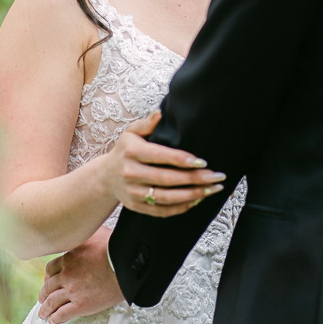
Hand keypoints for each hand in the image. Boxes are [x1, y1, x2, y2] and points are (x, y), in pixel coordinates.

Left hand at [37, 226, 123, 323]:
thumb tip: (82, 227)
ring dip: (46, 309)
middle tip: (42, 299)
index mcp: (69, 258)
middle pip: (48, 287)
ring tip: (44, 314)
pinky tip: (54, 320)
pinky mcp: (82, 305)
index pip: (50, 269)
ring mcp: (73, 291)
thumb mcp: (95, 233)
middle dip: (44, 294)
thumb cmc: (115, 248)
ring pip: (52, 302)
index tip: (48, 281)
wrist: (127, 265)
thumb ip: (84, 234)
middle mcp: (67, 275)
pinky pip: (63, 314)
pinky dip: (56, 318)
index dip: (47, 277)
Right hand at [99, 110, 225, 217]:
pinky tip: (197, 200)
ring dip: (192, 195)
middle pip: (167, 179)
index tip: (202, 161)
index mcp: (131, 152)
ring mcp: (133, 192)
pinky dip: (181, 207)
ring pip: (166, 198)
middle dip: (194, 179)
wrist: (105, 177)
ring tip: (212, 189)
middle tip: (216, 177)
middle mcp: (130, 173)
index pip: (160, 156)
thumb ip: (146, 123)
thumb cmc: (125, 150)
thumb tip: (160, 113)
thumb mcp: (131, 133)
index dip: (182, 160)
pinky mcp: (136, 206)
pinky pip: (162, 210)